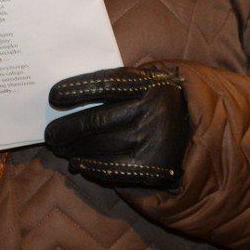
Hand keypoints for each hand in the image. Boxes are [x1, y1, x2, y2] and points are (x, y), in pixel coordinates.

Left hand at [44, 66, 187, 190]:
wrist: (199, 131)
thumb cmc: (161, 101)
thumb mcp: (149, 81)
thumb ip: (120, 83)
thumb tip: (71, 93)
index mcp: (149, 84)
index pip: (104, 85)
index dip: (76, 90)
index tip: (53, 96)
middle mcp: (151, 112)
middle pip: (96, 120)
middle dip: (66, 127)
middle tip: (50, 132)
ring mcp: (150, 141)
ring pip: (99, 146)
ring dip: (73, 148)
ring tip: (59, 146)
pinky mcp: (150, 168)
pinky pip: (111, 168)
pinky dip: (89, 166)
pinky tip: (76, 163)